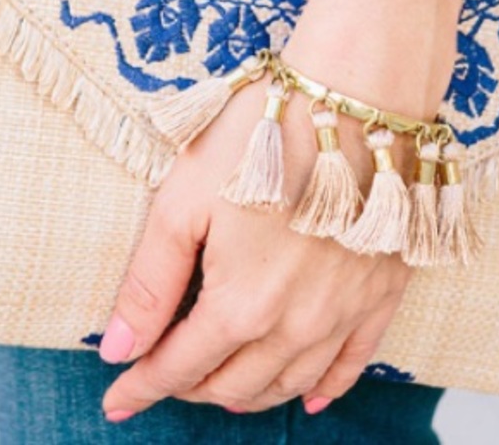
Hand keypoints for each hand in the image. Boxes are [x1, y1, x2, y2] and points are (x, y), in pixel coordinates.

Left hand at [98, 77, 410, 419]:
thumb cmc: (258, 137)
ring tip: (219, 389)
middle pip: (233, 384)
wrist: (353, 99)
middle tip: (164, 376)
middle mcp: (294, 324)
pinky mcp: (382, 293)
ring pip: (288, 382)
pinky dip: (326, 387)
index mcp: (241, 303)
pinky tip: (309, 395)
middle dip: (191, 386)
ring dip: (247, 393)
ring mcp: (344, 313)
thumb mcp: (184, 200)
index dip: (143, 385)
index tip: (116, 399)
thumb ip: (151, 281)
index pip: (180, 367)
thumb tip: (118, 348)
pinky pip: (353, 364)